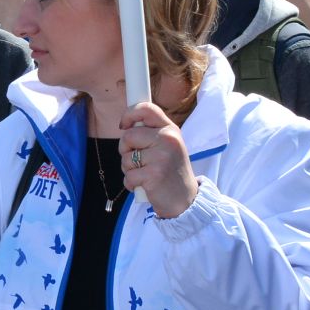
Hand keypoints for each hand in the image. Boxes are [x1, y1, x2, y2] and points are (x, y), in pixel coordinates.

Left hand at [120, 103, 196, 219]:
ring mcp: (161, 156)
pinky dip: (131, 184)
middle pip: (128, 136)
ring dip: (129, 169)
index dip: (129, 114)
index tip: (123, 125)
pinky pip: (128, 176)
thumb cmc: (170, 171)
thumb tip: (125, 125)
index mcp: (170, 129)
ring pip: (125, 157)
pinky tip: (145, 186)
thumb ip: (151, 133)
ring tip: (145, 174)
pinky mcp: (154, 174)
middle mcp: (168, 139)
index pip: (146, 108)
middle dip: (125, 150)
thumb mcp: (167, 146)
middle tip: (138, 161)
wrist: (186, 200)